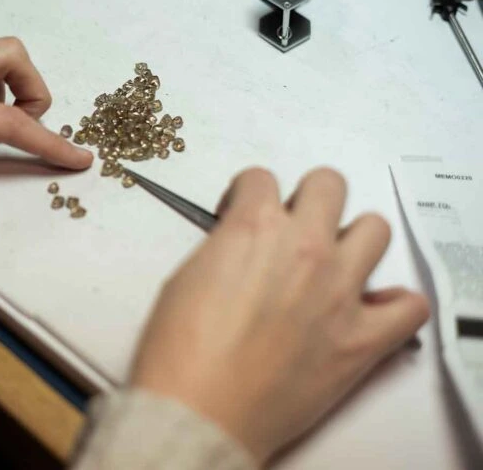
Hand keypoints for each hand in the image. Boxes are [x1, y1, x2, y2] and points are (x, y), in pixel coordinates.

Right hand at [130, 167, 428, 464]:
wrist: (198, 410)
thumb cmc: (179, 353)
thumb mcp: (184, 277)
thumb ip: (223, 249)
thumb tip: (240, 250)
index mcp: (253, 229)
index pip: (261, 178)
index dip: (247, 194)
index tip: (244, 211)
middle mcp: (304, 249)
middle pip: (329, 185)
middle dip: (308, 198)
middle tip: (293, 224)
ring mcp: (340, 291)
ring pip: (375, 230)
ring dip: (353, 239)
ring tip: (333, 261)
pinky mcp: (363, 338)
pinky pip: (409, 306)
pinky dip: (395, 303)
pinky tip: (369, 309)